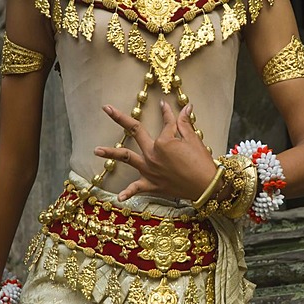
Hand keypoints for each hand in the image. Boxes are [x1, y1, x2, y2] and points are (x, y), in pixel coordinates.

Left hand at [94, 100, 216, 200]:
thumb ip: (185, 122)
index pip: (165, 123)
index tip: (163, 105)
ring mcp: (149, 169)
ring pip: (126, 157)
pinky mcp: (152, 184)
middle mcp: (152, 153)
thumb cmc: (202, 162)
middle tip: (107, 108)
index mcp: (163, 141)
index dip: (166, 113)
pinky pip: (136, 188)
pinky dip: (128, 193)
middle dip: (120, 118)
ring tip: (96, 150)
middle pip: (135, 131)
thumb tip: (185, 107)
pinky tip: (118, 198)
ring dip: (110, 153)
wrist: (206, 186)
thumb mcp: (194, 139)